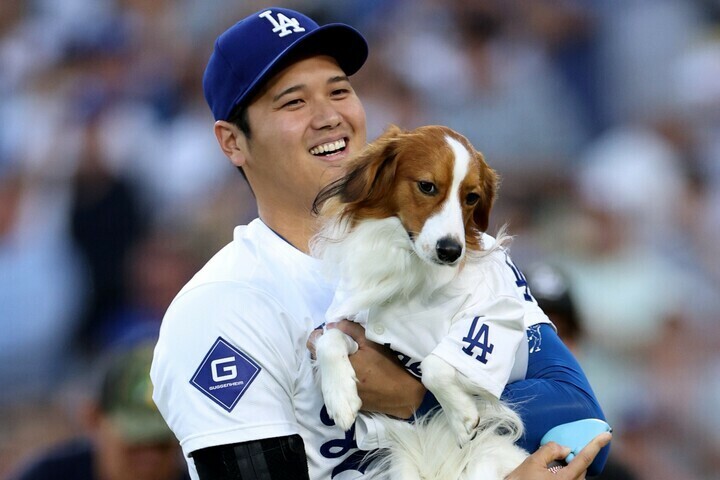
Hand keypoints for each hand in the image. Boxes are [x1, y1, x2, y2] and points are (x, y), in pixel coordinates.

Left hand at [307, 321, 424, 418]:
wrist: (401, 394)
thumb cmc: (387, 366)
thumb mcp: (371, 343)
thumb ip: (350, 330)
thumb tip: (332, 324)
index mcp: (337, 365)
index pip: (315, 349)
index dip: (319, 338)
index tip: (328, 333)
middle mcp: (333, 381)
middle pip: (320, 362)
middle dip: (327, 351)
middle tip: (339, 342)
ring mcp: (338, 393)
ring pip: (327, 373)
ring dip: (333, 364)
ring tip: (346, 355)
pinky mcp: (345, 400)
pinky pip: (336, 384)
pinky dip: (339, 376)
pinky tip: (351, 369)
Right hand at [504, 432, 611, 479]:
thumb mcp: (532, 462)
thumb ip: (550, 451)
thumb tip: (564, 448)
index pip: (584, 458)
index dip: (596, 445)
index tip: (606, 435)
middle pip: (582, 469)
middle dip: (577, 458)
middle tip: (565, 452)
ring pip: (577, 477)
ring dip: (571, 468)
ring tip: (555, 464)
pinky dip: (567, 474)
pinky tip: (554, 472)